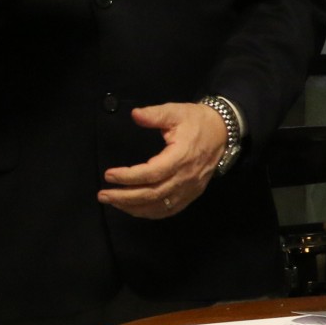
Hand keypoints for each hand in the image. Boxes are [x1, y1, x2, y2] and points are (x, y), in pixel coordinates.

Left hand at [98, 102, 224, 218]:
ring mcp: (190, 188)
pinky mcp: (192, 194)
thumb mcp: (176, 112)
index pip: (151, 173)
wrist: (222, 132)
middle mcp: (185, 177)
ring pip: (159, 205)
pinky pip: (169, 209)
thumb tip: (134, 114)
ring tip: (113, 203)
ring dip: (134, 207)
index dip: (128, 177)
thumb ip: (154, 115)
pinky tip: (134, 209)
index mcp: (180, 157)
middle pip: (153, 194)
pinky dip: (150, 213)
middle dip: (125, 197)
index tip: (108, 175)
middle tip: (103, 195)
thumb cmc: (196, 121)